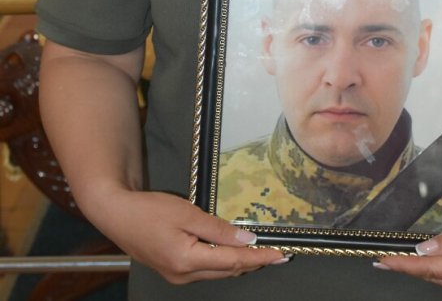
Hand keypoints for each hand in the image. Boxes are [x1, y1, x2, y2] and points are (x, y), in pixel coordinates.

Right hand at [85, 189, 286, 283]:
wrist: (115, 214)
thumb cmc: (149, 210)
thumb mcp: (188, 214)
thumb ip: (219, 229)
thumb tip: (247, 239)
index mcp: (187, 260)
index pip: (234, 261)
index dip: (259, 257)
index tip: (281, 254)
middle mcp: (183, 275)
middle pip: (228, 271)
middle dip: (254, 262)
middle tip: (277, 253)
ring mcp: (176, 276)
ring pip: (218, 273)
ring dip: (239, 263)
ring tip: (261, 253)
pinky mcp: (172, 271)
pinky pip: (206, 270)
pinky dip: (223, 262)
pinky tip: (233, 252)